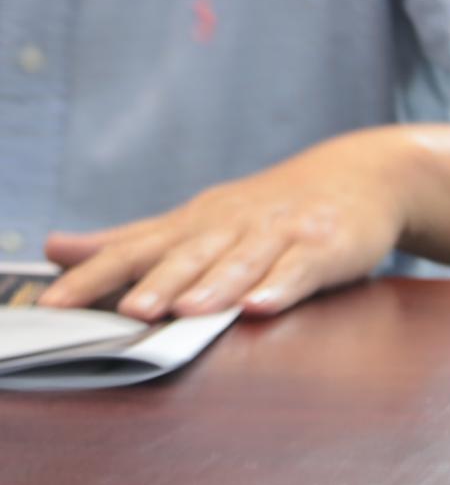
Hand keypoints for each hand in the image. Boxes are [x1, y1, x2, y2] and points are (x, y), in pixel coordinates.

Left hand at [37, 128, 412, 318]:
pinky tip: (263, 304)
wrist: (363, 174)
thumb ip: (130, 240)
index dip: (93, 276)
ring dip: (215, 285)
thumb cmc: (271, 207)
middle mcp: (233, 225)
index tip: (52, 303)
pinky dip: (282, 284)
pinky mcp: (327, 246)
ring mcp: (282, 233)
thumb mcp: (197, 219)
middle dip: (159, 282)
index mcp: (196, 223)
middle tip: (129, 310)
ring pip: (243, 260)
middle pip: (189, 255)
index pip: (136, 250)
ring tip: (187, 311)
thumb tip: (55, 248)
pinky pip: (302, 268)